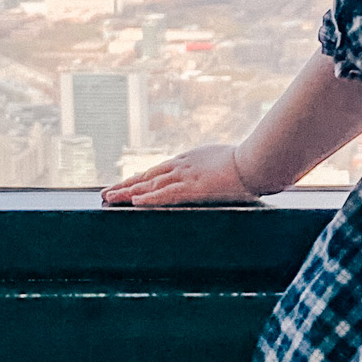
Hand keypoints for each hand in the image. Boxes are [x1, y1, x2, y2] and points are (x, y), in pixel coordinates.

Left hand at [102, 144, 256, 207]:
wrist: (255, 162)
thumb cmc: (248, 162)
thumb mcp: (225, 161)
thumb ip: (216, 167)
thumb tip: (221, 173)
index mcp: (189, 159)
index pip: (158, 171)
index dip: (139, 179)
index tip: (126, 184)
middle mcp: (182, 166)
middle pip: (147, 177)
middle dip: (125, 185)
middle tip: (106, 193)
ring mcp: (186, 177)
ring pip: (150, 186)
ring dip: (127, 192)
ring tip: (108, 198)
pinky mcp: (192, 188)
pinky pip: (165, 195)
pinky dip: (148, 198)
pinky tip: (133, 202)